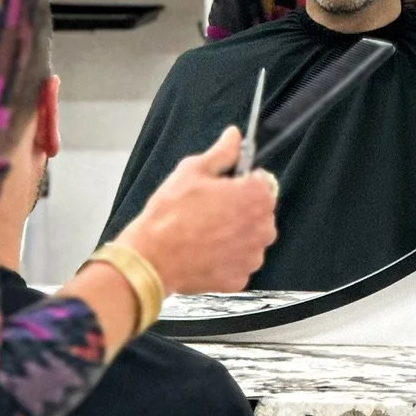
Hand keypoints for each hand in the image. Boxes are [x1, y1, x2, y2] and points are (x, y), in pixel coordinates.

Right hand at [120, 128, 277, 294]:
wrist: (152, 257)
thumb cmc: (171, 213)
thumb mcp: (193, 170)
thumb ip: (222, 152)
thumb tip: (234, 136)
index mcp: (256, 197)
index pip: (263, 182)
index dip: (242, 182)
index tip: (224, 186)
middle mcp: (263, 228)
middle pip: (260, 212)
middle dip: (241, 209)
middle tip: (209, 209)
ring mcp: (252, 257)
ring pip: (250, 239)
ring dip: (235, 234)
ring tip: (204, 232)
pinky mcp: (239, 279)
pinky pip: (238, 262)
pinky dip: (226, 258)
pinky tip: (204, 250)